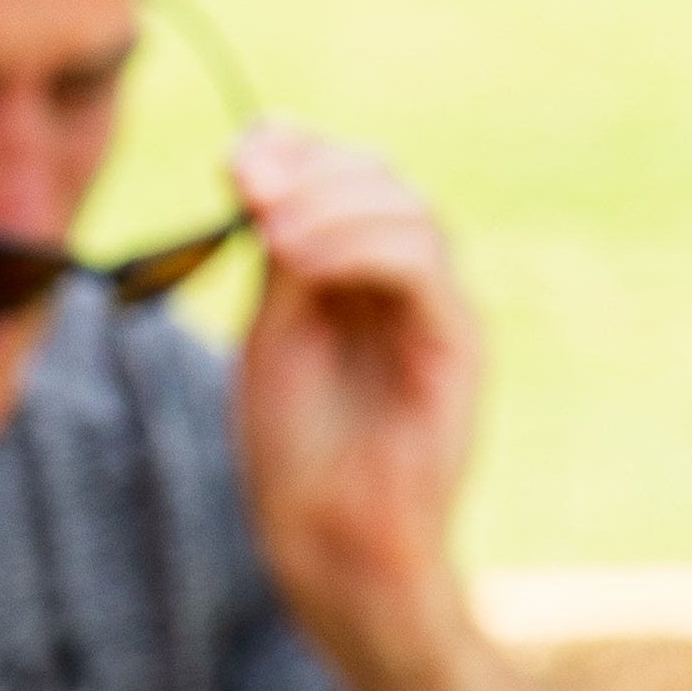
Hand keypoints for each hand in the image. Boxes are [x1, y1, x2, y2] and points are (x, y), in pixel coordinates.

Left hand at [229, 123, 480, 680]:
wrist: (329, 541)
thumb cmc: (298, 445)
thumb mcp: (270, 325)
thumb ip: (272, 247)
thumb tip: (249, 153)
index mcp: (361, 267)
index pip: (344, 170)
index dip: (296, 150)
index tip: (235, 158)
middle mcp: (408, 280)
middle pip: (379, 177)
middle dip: (309, 167)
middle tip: (247, 183)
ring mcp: (438, 309)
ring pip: (408, 210)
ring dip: (330, 203)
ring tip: (270, 230)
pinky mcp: (456, 346)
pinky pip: (423, 268)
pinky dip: (360, 248)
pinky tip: (301, 264)